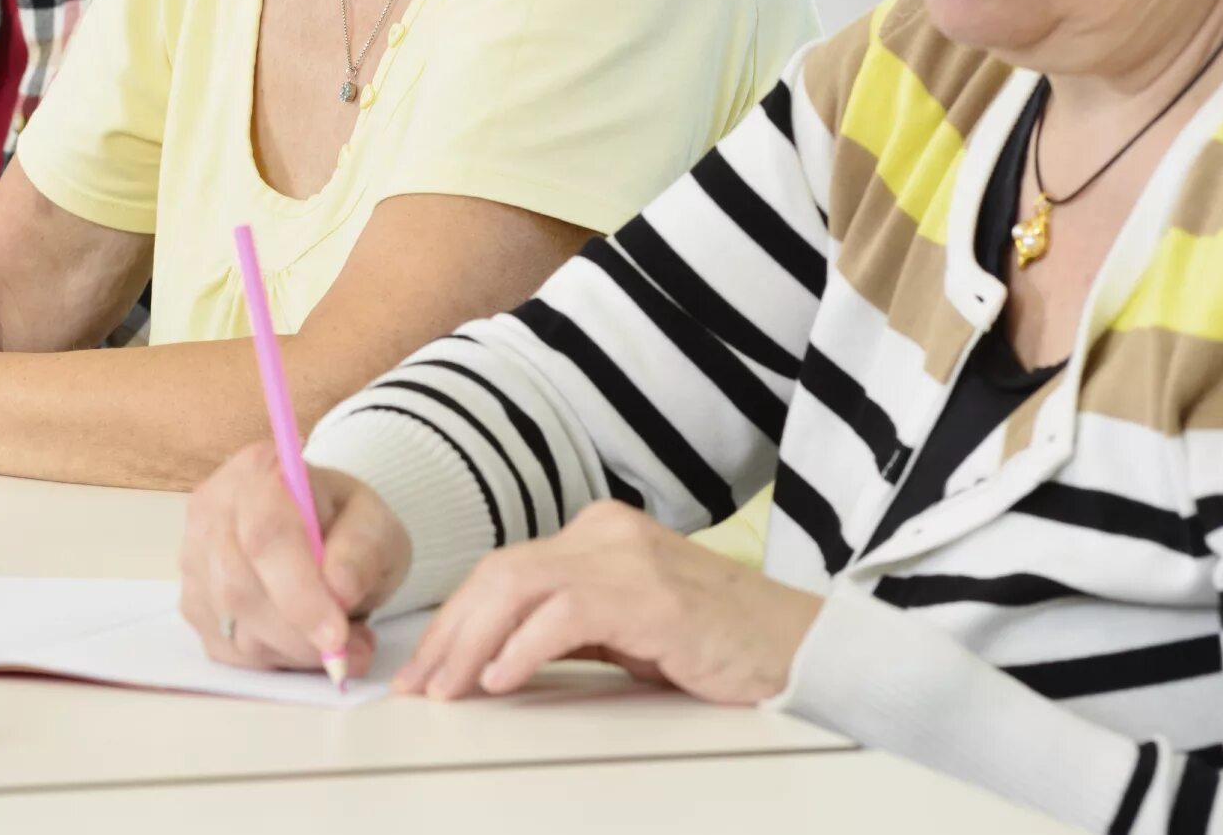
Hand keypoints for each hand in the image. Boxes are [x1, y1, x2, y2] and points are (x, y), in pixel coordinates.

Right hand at [181, 445, 409, 675]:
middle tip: (349, 650)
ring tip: (337, 643)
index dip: (299, 593)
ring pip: (231, 625)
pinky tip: (302, 643)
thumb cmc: (347, 525)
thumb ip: (362, 551)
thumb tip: (338, 590)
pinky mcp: (192, 600)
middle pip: (238, 586)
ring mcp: (194, 555)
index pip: (265, 537)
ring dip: (291, 650)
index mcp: (260, 470)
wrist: (322, 533)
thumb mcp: (377, 527)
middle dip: (298, 634)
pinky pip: (226, 649)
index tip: (336, 636)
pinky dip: (272, 659)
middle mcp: (213, 507)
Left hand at [393, 501, 820, 704]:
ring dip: (470, 641)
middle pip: (499, 575)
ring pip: (517, 586)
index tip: (426, 668)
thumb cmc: (719, 645)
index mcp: (597, 533)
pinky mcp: (648, 593)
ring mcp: (626, 558)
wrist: (803, 648)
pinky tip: (500, 680)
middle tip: (419, 685)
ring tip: (447, 689)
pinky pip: (564, 613)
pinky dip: (522, 647)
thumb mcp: (628, 630)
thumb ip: (568, 628)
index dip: (455, 619)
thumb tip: (492, 658)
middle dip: (449, 633)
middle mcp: (604, 533)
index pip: (504, 571)